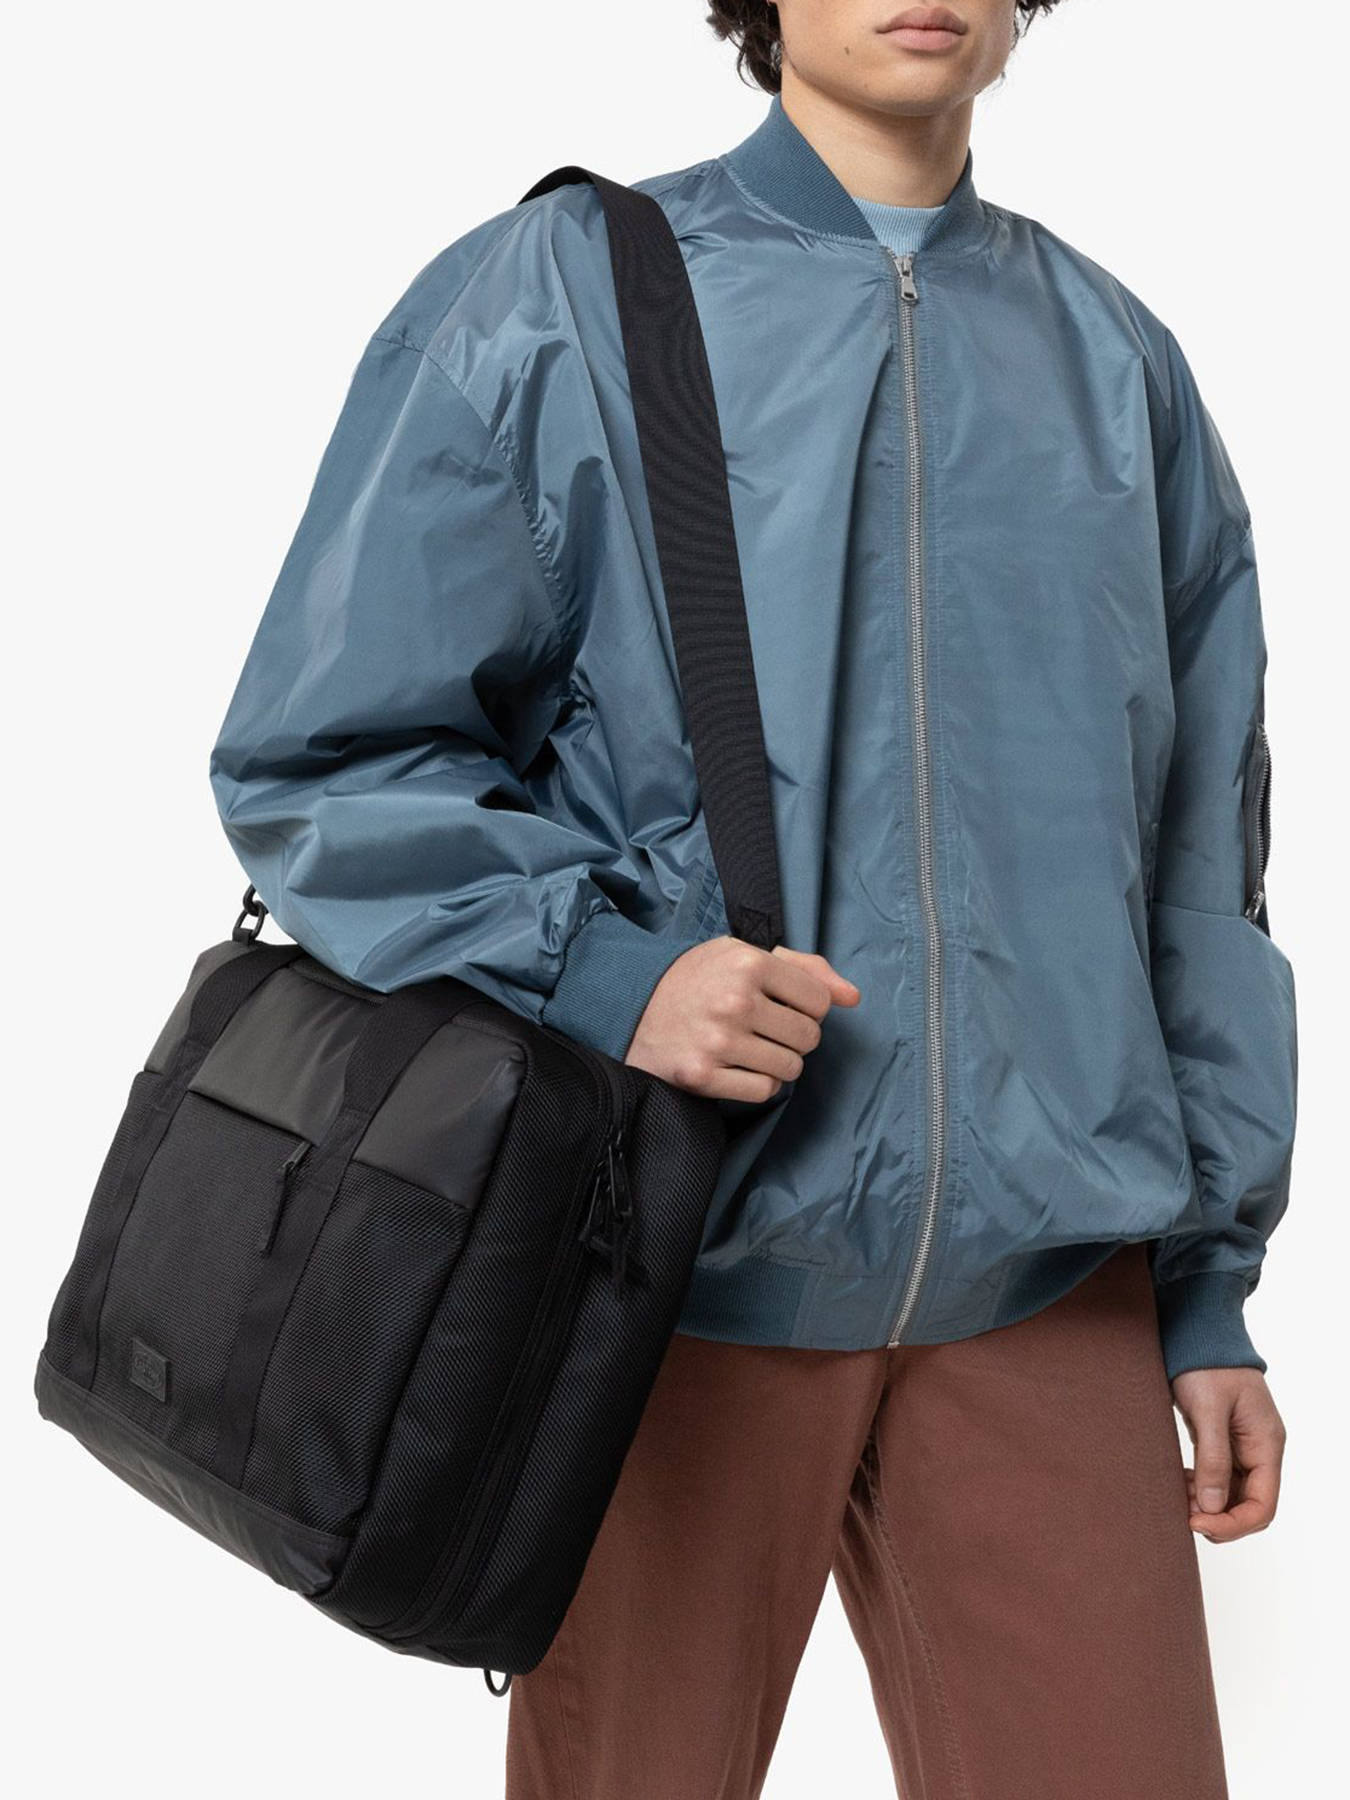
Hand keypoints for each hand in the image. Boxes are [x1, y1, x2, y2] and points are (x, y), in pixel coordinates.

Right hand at [626, 937, 859, 1102]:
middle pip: (808, 1037)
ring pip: (791, 1068)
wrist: (631, 1006)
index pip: (819, 1002)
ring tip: (750, 1048)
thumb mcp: (745, 955)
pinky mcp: (702, 1076)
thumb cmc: (698, 978)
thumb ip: (805, 969)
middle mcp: (735, 1000)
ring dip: (778, 1063)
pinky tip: (736, 1067)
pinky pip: (764, 1091)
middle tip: (762, 1028)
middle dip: (793, 1037)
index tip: (781, 1006)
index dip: (806, 1008)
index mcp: (749, 962)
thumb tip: (853, 998)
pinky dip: (757, 1083)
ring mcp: (717, 1041)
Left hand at [1171, 1367, 1285, 1542]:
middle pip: (1249, 1505)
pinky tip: (1181, 1482)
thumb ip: (1213, 1458)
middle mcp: (1259, 1450)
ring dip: (1207, 1504)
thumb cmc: (1207, 1364)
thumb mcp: (1208, 1409)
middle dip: (1218, 1517)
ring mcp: (1242, 1447)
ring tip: (1178, 1496)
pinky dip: (1201, 1487)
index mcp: (1266, 1444)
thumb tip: (1212, 1507)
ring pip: (1231, 1495)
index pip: (1262, 1505)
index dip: (1233, 1523)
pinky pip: (1218, 1478)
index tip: (1198, 1523)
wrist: (1198, 1334)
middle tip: (1183, 1514)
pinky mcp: (1223, 1441)